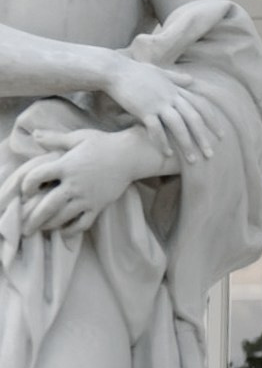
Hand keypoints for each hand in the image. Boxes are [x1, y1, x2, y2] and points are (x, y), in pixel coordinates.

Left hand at [16, 126, 152, 234]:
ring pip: (63, 216)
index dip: (27, 185)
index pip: (37, 176)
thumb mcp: (78, 137)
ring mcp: (86, 197)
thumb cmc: (103, 144)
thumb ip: (55, 138)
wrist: (130, 156)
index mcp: (66, 166)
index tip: (26, 190)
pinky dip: (72, 230)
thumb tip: (35, 134)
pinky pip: (83, 223)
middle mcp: (74, 184)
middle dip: (34, 218)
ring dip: (49, 225)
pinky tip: (64, 233)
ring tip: (41, 229)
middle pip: (48, 205)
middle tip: (26, 227)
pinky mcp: (98, 205)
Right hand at [96, 54, 213, 165]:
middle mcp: (171, 96)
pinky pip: (156, 129)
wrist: (115, 70)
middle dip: (203, 138)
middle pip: (193, 119)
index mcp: (176, 89)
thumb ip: (177, 78)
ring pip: (178, 126)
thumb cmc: (137, 72)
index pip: (201, 106)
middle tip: (211, 154)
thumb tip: (192, 80)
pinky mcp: (143, 109)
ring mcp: (158, 103)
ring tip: (193, 160)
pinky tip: (168, 153)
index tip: (221, 135)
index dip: (212, 121)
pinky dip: (163, 141)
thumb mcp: (160, 73)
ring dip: (186, 144)